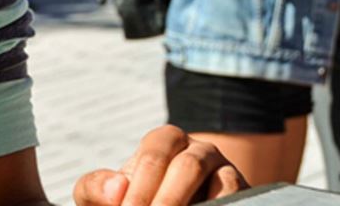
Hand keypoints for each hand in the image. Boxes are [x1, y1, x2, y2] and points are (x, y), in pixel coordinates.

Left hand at [73, 125, 246, 204]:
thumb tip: (116, 188)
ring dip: (198, 205)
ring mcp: (228, 173)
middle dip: (167, 201)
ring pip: (223, 185)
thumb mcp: (102, 198)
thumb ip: (94, 189)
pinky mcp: (246, 195)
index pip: (153, 157)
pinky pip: (241, 200)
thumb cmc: (130, 204)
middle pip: (187, 168)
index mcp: (165, 141)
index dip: (139, 189)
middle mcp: (200, 150)